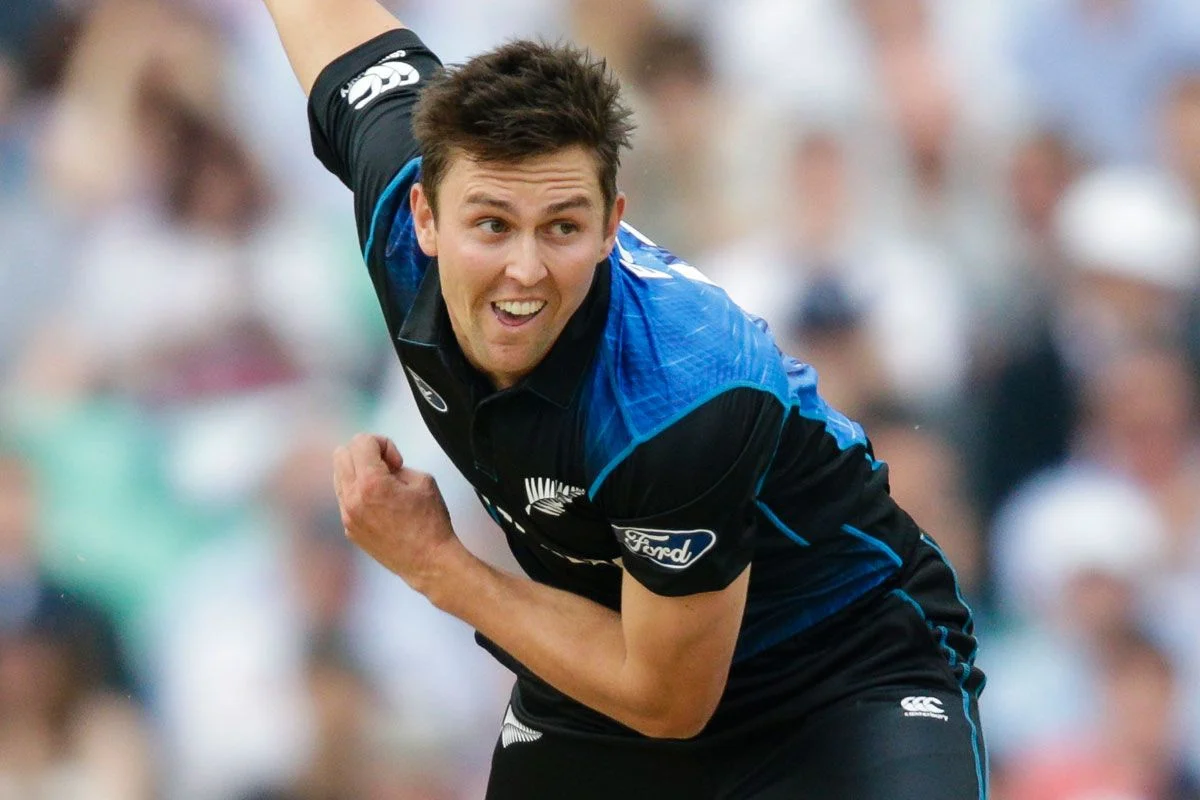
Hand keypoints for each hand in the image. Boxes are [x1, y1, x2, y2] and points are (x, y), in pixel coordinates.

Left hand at [332, 433, 458, 596]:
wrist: (429, 562)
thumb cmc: (431, 521)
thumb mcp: (423, 480)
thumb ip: (396, 465)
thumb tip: (382, 465)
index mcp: (371, 483)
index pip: (361, 441)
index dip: (383, 444)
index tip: (397, 462)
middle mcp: (352, 498)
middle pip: (341, 453)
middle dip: (365, 453)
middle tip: (387, 469)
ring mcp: (347, 515)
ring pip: (338, 475)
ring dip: (359, 472)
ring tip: (383, 487)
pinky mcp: (349, 529)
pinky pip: (344, 498)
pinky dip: (358, 492)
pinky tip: (380, 505)